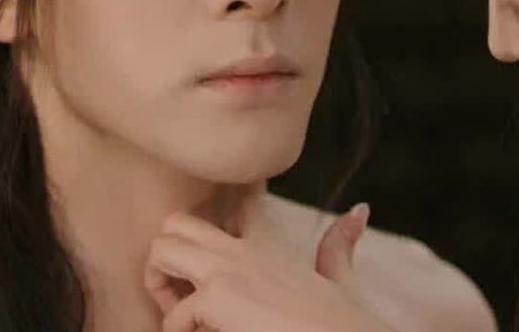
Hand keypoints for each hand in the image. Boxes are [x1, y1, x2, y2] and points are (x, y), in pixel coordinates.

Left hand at [145, 203, 394, 331]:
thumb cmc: (340, 322)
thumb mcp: (337, 278)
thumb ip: (339, 245)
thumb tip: (359, 209)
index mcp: (270, 243)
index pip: (242, 199)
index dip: (224, 200)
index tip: (221, 202)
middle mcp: (243, 248)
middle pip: (178, 222)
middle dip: (168, 256)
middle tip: (184, 295)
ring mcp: (227, 269)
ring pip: (160, 248)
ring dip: (161, 285)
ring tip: (183, 319)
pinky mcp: (216, 298)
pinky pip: (173, 315)